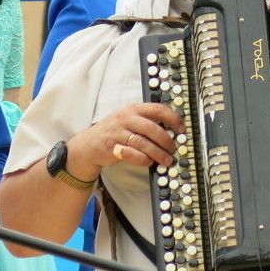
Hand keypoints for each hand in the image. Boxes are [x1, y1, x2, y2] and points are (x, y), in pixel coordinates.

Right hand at [67, 102, 184, 179]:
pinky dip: (144, 160)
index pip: (158, 109)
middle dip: (166, 141)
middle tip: (173, 149)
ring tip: (166, 160)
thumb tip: (172, 129)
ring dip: (158, 153)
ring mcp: (118, 133)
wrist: (87, 145)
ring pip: (144, 143)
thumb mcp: (129, 119)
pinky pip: (133, 155)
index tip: (182, 129)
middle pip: (153, 129)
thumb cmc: (114, 131)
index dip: (173, 119)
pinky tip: (149, 162)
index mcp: (133, 109)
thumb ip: (147, 121)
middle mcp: (126, 119)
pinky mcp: (112, 148)